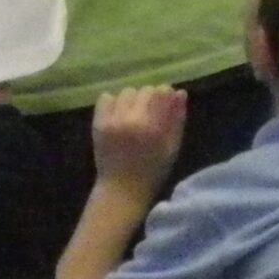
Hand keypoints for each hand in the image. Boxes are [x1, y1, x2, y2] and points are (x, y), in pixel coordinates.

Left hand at [92, 86, 188, 203]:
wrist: (122, 188)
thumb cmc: (153, 170)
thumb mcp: (172, 147)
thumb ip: (177, 119)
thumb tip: (180, 92)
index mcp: (153, 127)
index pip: (161, 93)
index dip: (165, 93)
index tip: (165, 99)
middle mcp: (132, 120)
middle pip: (143, 90)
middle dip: (150, 97)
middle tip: (150, 111)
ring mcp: (112, 120)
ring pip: (125, 92)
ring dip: (132, 99)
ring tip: (135, 114)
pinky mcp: (98, 122)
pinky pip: (106, 98)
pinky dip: (114, 102)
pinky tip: (120, 114)